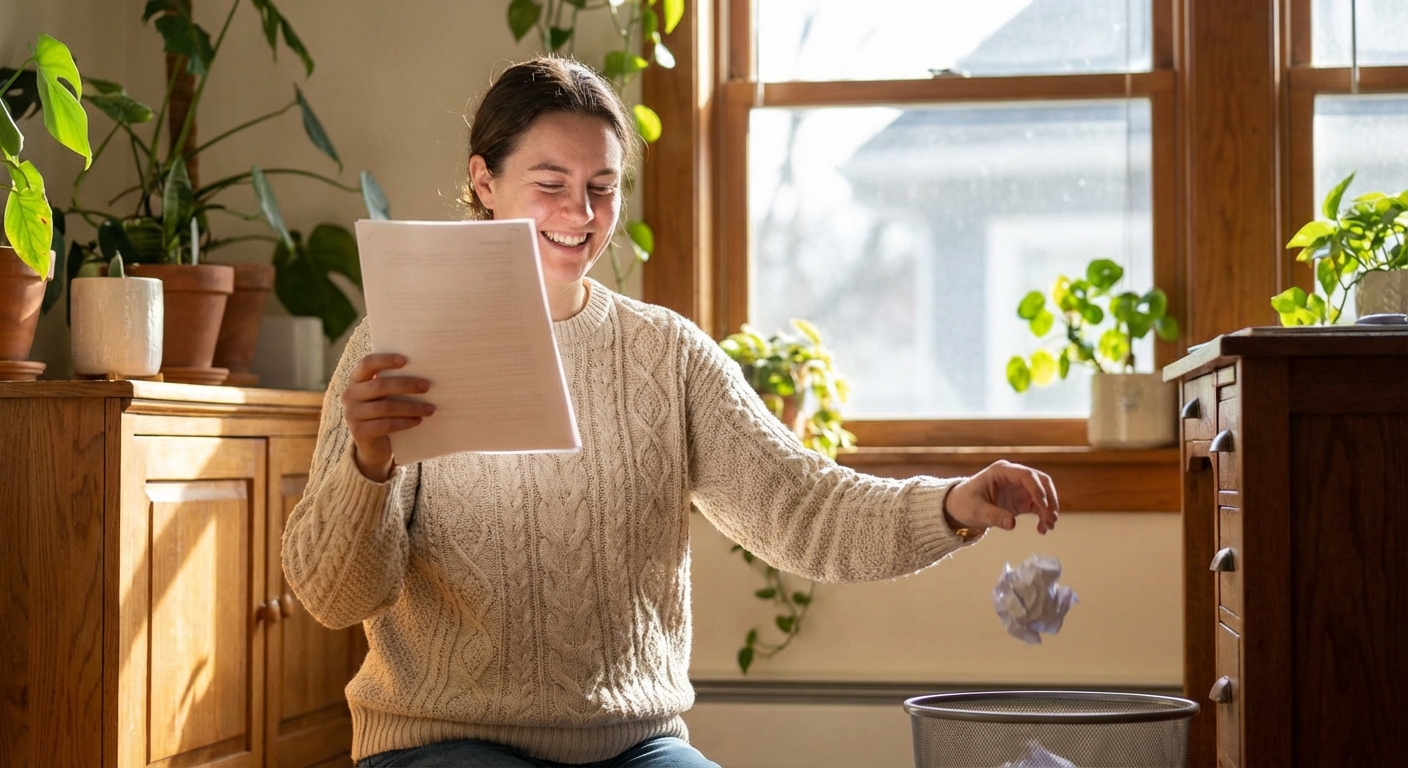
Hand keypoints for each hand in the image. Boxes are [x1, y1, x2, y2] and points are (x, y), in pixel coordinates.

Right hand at [340, 353, 433, 481]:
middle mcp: (349, 395)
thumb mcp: (385, 395)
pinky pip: (386, 424)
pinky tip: (418, 421)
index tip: (405, 360)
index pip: (367, 363)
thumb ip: (394, 382)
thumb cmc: (384, 412)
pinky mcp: (359, 432)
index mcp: (356, 379)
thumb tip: (423, 372)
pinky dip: (405, 422)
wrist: (373, 445)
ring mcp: (352, 414)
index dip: (385, 360)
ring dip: (411, 407)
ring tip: (430, 408)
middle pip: (379, 385)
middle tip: (426, 386)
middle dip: (406, 385)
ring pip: (385, 407)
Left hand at [944, 460, 1058, 534]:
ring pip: (1043, 494)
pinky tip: (1042, 529)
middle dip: (1049, 499)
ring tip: (1049, 527)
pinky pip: (1038, 506)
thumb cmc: (964, 503)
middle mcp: (1013, 476)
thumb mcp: (975, 510)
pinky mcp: (1021, 500)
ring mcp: (1019, 488)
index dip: (1038, 490)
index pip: (1026, 475)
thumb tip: (1012, 524)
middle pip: (1040, 481)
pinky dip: (1043, 516)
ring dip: (1049, 509)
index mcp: (1001, 471)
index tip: (1044, 507)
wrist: (958, 507)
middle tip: (1052, 518)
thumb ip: (993, 516)